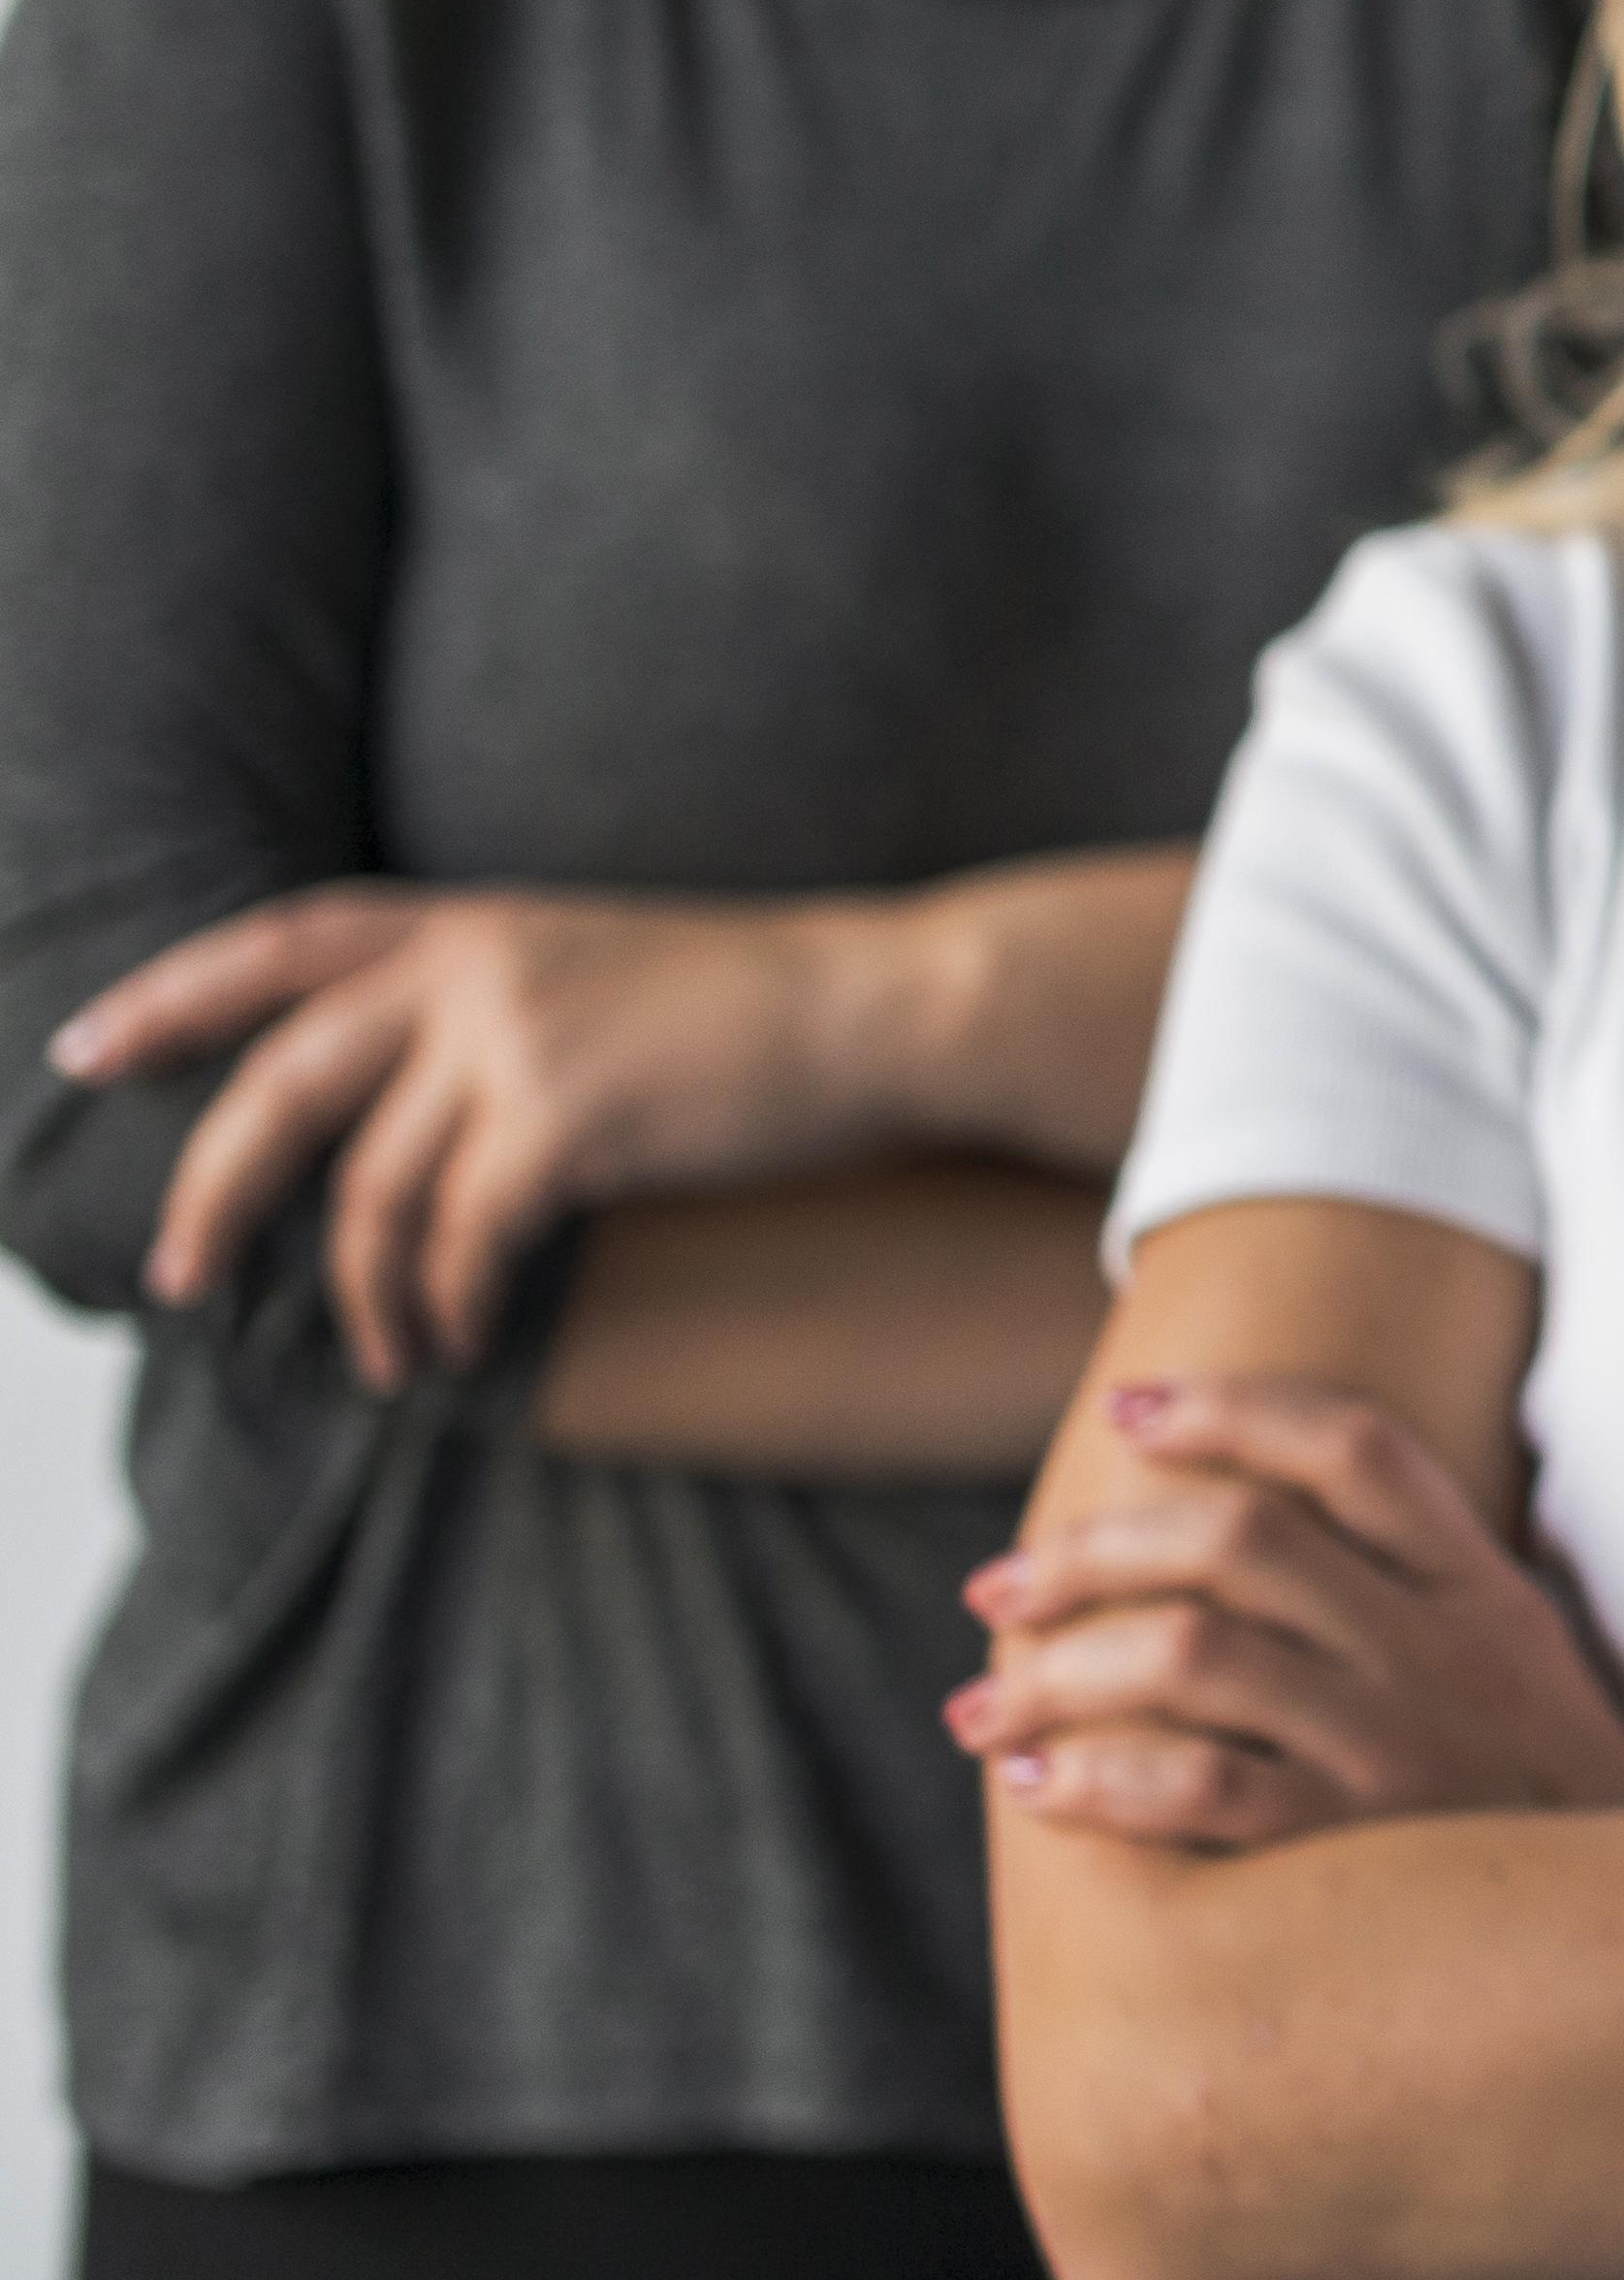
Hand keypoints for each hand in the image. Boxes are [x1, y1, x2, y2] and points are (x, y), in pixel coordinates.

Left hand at [65, 887, 896, 1387]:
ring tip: (391, 1356)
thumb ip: (493, 1002)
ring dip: (368, 1294)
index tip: (88, 1049)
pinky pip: (462, 1238)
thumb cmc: (759, 1007)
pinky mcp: (566, 1119)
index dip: (173, 994)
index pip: (281, 944)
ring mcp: (516, 1039)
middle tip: (179, 1277)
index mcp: (475, 923)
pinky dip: (450, 1303)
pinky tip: (465, 1336)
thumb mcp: (600, 966)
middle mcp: (474, 968)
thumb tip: (411, 1106)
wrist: (882, 1007)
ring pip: (372, 1191)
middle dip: (212, 1193)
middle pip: (281, 1084)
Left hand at [953, 1376, 1623, 1851]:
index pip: (1357, 1449)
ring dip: (1057, 1671)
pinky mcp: (1360, 1852)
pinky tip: (1041, 1791)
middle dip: (1090, 1552)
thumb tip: (1262, 1548)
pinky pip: (1196, 1788)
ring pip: (1191, 1652)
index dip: (1235, 1409)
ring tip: (985, 1709)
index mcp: (1487, 1594)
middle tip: (998, 1590)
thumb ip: (1429, 1606)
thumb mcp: (1531, 1680)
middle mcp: (1446, 1653)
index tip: (1131, 1411)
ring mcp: (1405, 1750)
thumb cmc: (1556, 1820)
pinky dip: (1096, 1779)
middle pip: (1241, 1538)